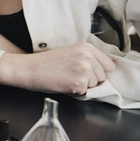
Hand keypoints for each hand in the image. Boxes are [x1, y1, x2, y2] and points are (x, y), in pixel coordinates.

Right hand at [0, 42, 115, 94]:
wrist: (28, 68)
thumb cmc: (46, 63)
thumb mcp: (70, 53)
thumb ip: (89, 58)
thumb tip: (110, 66)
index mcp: (86, 47)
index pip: (108, 65)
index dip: (97, 71)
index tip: (83, 71)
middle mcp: (88, 56)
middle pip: (102, 77)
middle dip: (89, 79)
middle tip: (69, 74)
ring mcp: (85, 69)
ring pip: (95, 86)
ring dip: (82, 86)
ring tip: (65, 78)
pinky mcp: (79, 82)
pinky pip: (85, 93)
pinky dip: (75, 92)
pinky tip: (63, 84)